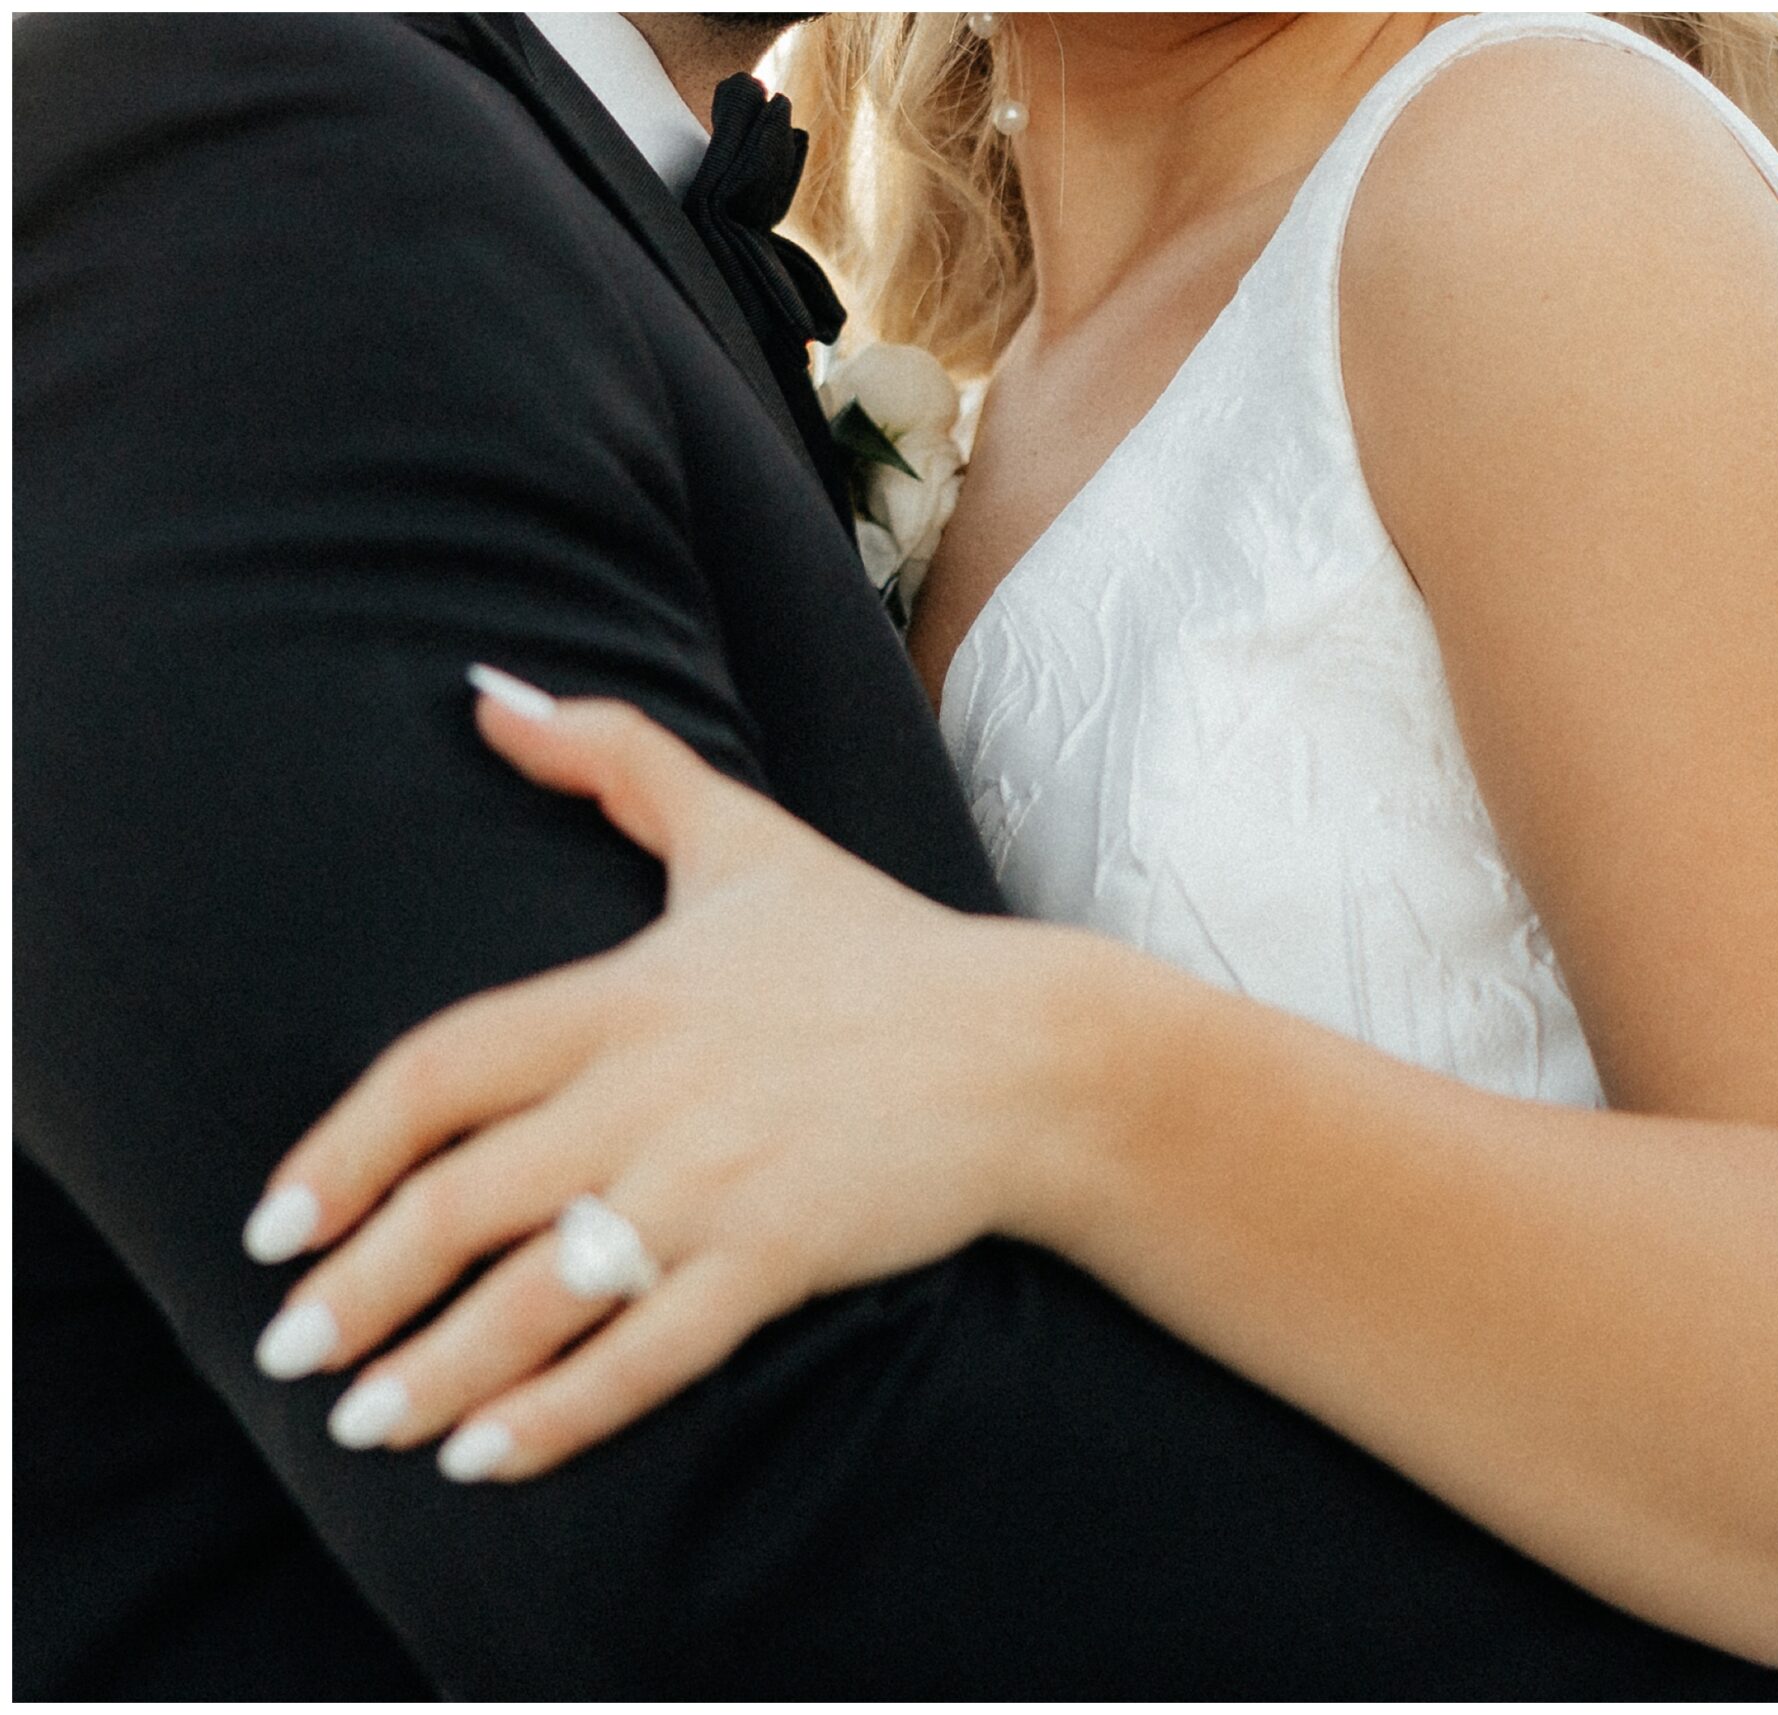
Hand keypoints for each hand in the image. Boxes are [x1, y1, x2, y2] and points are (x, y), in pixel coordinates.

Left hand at [242, 668, 1135, 1479]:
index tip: (275, 1227)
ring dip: (435, 1373)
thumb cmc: (882, 946)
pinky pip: (648, 1351)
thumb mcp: (744, 836)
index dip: (341, 1154)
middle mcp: (652, 1088)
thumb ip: (616, 759)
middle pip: (460, 1201)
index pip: (438, 1074)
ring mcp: (717, 1176)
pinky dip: (561, 1412)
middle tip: (290, 1357)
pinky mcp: (784, 1253)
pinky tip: (492, 1461)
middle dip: (360, 1291)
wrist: (1030, 1049)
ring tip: (369, 1427)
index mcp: (625, 994)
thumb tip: (486, 694)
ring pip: (538, 1292)